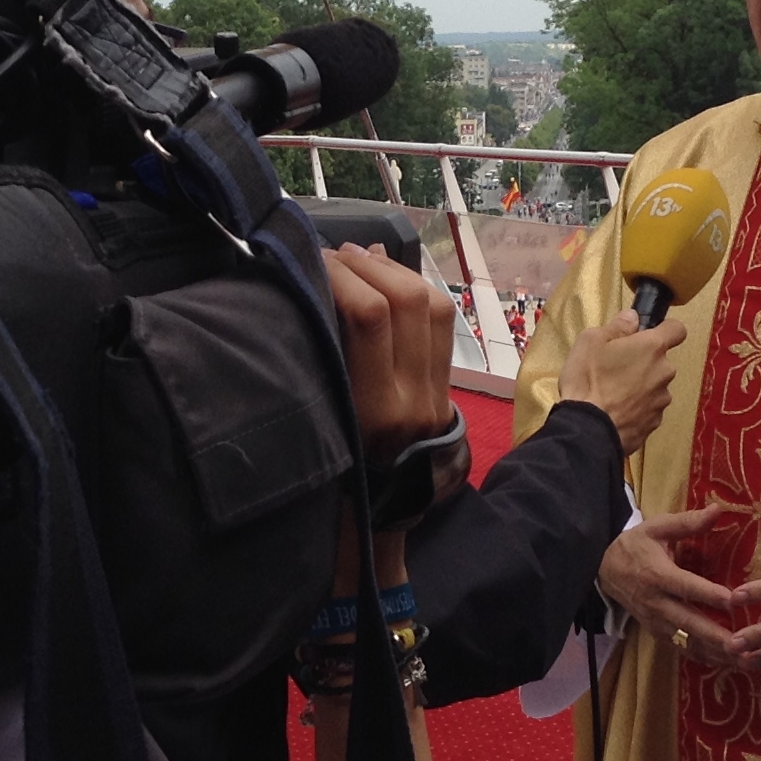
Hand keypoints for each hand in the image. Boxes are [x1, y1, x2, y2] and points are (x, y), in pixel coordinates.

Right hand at [325, 244, 455, 464]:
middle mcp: (414, 397)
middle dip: (366, 265)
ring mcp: (437, 391)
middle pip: (405, 301)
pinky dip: (414, 287)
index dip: (342, 276)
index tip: (314, 263)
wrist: (384, 506)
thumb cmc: (335, 465)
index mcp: (375, 409)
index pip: (371, 316)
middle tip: (335, 255)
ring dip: (393, 270)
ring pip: (431, 303)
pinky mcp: (447, 384)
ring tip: (360, 258)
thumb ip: (326, 355)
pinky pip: (442, 320)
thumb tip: (326, 281)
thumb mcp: (322, 418)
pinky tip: (389, 277)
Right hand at [557, 310, 687, 454]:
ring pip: (655, 387)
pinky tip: (616, 412)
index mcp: (652, 348)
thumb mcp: (591, 341)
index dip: (664, 329)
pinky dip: (636, 409)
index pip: (677, 330)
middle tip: (616, 368)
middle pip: (661, 362)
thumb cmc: (587, 380)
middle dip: (644, 363)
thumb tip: (633, 319)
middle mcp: (664, 373)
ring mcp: (661, 401)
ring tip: (613, 394)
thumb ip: (617, 326)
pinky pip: (648, 410)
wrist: (587, 430)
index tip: (648, 335)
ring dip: (641, 387)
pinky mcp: (654, 424)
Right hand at [597, 507, 733, 663]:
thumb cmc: (636, 545)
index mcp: (656, 574)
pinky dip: (703, 658)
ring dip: (713, 652)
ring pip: (686, 641)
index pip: (685, 586)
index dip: (708, 594)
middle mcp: (656, 602)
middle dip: (714, 635)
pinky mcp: (656, 633)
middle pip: (687, 622)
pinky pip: (681, 649)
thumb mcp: (657, 527)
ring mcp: (655, 621)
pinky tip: (726, 664)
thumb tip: (718, 509)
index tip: (732, 600)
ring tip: (741, 659)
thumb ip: (688, 522)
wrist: (603, 569)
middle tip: (741, 645)